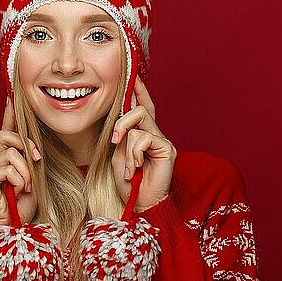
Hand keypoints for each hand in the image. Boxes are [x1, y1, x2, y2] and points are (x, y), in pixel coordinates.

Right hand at [0, 97, 40, 233]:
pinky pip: (8, 168)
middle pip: (8, 135)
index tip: (12, 97)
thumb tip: (36, 146)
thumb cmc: (22, 204)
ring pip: (11, 153)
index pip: (5, 129)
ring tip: (25, 186)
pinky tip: (17, 192)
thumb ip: (31, 159)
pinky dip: (19, 179)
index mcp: (2, 157)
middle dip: (27, 145)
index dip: (9, 113)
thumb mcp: (33, 176)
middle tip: (37, 161)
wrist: (12, 227)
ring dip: (26, 170)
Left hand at [111, 76, 176, 212]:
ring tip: (127, 164)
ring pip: (139, 120)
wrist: (138, 205)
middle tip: (114, 139)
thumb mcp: (119, 154)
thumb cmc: (128, 183)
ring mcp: (163, 141)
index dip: (140, 91)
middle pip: (140, 109)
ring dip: (126, 142)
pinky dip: (134, 153)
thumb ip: (122, 135)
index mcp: (143, 135)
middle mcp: (156, 135)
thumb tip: (123, 118)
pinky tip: (135, 168)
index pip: (143, 107)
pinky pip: (144, 137)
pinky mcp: (167, 149)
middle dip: (122, 120)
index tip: (134, 76)